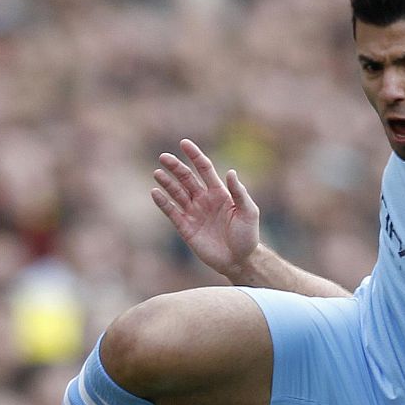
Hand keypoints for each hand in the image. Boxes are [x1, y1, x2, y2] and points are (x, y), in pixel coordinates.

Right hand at [150, 139, 260, 280]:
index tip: (184, 143)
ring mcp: (194, 213)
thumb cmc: (248, 236)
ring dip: (167, 182)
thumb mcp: (249, 212)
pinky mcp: (186, 228)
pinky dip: (163, 203)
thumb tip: (230, 172)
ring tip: (157, 173)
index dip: (194, 155)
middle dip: (176, 167)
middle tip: (164, 157)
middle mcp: (204, 200)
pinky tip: (155, 193)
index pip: (204, 169)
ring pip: (177, 193)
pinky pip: (172, 212)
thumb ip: (239, 193)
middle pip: (187, 178)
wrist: (240, 261)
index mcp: (220, 192)